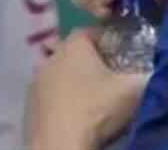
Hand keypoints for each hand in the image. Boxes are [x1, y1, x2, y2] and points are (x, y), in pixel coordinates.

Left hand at [27, 28, 148, 149]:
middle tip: (106, 74)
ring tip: (89, 92)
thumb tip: (141, 72)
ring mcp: (36, 78)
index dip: (104, 39)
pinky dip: (60, 94)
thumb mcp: (132, 89)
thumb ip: (141, 74)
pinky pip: (48, 90)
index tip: (118, 52)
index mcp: (73, 46)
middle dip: (87, 59)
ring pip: (56, 70)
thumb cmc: (97, 107)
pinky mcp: (30, 99)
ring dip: (71, 77)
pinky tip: (72, 107)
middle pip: (70, 50)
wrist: (60, 140)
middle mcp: (50, 57)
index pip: (87, 32)